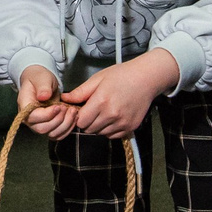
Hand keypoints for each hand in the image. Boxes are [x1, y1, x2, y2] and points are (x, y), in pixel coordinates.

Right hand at [20, 66, 76, 140]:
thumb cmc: (40, 79)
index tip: (58, 106)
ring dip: (66, 125)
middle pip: (42, 129)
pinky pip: (58, 135)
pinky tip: (73, 118)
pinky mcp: (49, 128)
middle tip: (67, 108)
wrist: (42, 83)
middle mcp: (30, 119)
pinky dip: (68, 129)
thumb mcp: (42, 78)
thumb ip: (43, 87)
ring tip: (73, 111)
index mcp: (24, 106)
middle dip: (58, 120)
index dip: (47, 114)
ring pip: (52, 134)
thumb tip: (43, 97)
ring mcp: (39, 125)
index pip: (33, 117)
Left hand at [62, 51, 178, 139]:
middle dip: (88, 121)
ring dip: (99, 126)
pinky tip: (114, 117)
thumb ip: (80, 92)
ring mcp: (122, 123)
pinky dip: (110, 129)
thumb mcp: (98, 79)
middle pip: (89, 129)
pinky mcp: (130, 127)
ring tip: (105, 112)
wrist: (146, 78)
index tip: (84, 109)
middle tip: (94, 110)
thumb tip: (65, 99)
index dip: (80, 116)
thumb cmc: (122, 75)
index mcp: (101, 102)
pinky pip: (113, 135)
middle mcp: (112, 115)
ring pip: (101, 133)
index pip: (81, 122)